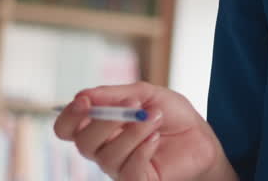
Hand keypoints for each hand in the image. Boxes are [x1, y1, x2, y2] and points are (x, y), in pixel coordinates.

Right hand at [53, 82, 233, 180]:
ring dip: (135, 130)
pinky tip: (156, 138)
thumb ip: (115, 94)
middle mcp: (104, 150)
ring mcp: (119, 167)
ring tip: (156, 116)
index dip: (69, 116)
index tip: (85, 100)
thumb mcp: (146, 94)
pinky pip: (128, 171)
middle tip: (135, 103)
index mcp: (99, 127)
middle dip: (107, 120)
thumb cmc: (171, 115)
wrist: (200, 136)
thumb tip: (82, 94)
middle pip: (83, 142)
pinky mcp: (138, 180)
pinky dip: (142, 150)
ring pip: (108, 155)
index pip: (67, 128)